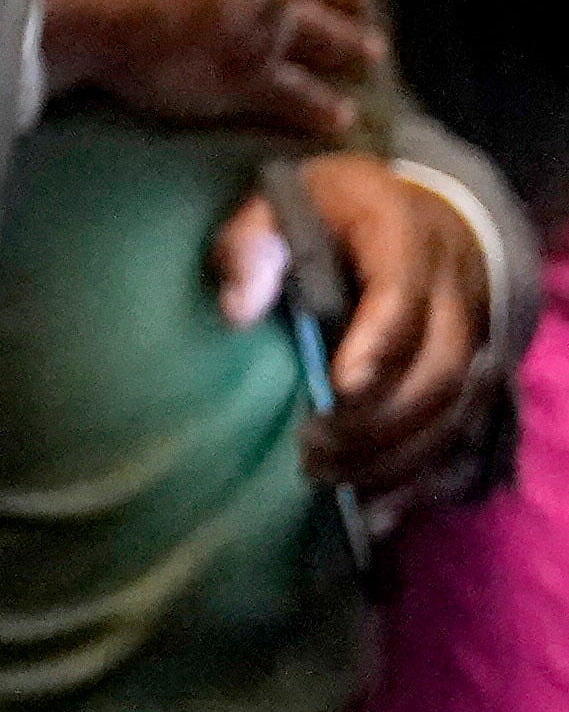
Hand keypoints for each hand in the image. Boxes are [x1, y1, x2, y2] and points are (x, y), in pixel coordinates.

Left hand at [210, 154, 491, 498]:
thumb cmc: (328, 210)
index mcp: (405, 236)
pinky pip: (460, 429)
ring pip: (454, 406)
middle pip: (438, 365)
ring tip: (328, 476)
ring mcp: (473, 331)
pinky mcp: (473, 369)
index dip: (376, 347)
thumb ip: (251, 245)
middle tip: (312, 451)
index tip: (336, 390)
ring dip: (396, 453)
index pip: (402, 298)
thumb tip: (237, 311)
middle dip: (379, 418)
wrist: (411, 208)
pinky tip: (373, 509)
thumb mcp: (278, 202)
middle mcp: (454, 287)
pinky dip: (419, 473)